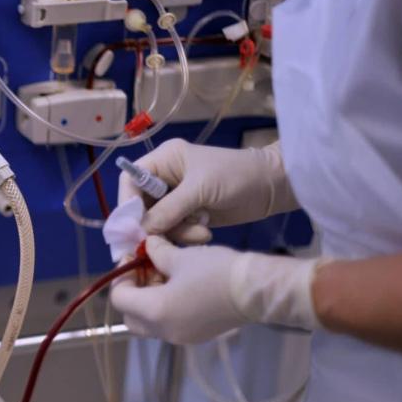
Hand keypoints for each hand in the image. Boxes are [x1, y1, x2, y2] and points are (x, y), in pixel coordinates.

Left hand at [111, 236, 321, 343]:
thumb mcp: (181, 257)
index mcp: (155, 312)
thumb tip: (147, 246)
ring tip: (166, 273)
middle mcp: (164, 331)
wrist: (259, 291)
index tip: (135, 257)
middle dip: (133, 291)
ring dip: (149, 299)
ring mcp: (181, 337)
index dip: (122, 276)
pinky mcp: (197, 336)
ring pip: (150, 322)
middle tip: (147, 268)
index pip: (119, 298)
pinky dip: (166, 307)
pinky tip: (181, 286)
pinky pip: (169, 324)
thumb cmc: (217, 271)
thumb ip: (156, 253)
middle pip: (130, 316)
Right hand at [118, 139, 297, 243]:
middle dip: (154, 224)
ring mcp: (177, 199)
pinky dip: (186, 236)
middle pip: (141, 207)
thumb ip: (169, 209)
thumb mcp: (200, 189)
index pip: (130, 181)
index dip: (127, 204)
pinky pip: (174, 231)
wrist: (273, 187)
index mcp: (163, 161)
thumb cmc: (237, 175)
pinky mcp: (188, 215)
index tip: (133, 227)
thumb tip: (142, 230)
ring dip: (176, 232)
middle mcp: (165, 179)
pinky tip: (205, 231)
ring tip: (201, 231)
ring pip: (158, 223)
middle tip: (161, 241)